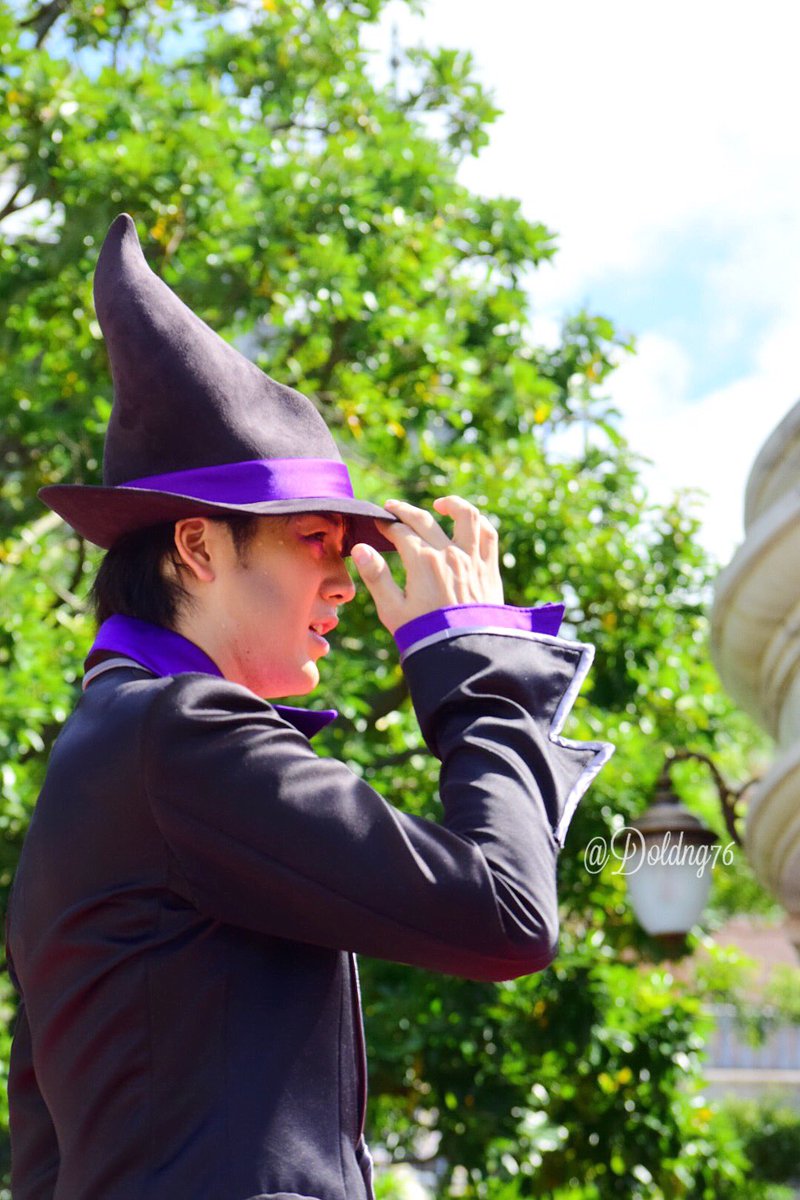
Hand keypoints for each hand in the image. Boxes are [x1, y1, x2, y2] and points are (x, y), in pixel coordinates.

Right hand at [350, 495, 503, 635]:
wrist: (464, 653)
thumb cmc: (424, 635)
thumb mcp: (392, 610)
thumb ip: (376, 577)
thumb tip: (360, 548)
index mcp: (423, 562)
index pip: (401, 532)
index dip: (386, 525)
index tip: (378, 523)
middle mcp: (449, 554)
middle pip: (424, 520)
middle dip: (404, 511)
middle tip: (392, 509)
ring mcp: (473, 559)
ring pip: (466, 516)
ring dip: (451, 504)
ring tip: (438, 505)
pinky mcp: (489, 569)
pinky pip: (489, 535)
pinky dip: (479, 523)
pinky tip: (469, 524)